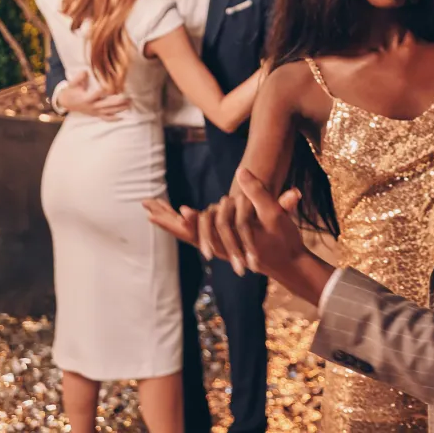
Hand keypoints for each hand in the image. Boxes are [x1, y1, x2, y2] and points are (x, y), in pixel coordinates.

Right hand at [59, 71, 130, 119]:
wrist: (66, 103)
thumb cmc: (71, 91)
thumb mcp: (72, 84)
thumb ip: (78, 78)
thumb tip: (85, 71)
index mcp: (86, 98)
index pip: (97, 94)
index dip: (105, 91)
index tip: (114, 87)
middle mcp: (92, 106)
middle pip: (107, 104)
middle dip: (118, 101)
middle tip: (128, 97)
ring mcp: (95, 111)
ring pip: (109, 111)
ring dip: (120, 108)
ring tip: (130, 104)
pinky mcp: (96, 114)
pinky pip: (106, 118)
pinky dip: (114, 118)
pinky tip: (122, 117)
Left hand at [143, 173, 305, 277]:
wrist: (286, 262)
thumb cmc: (282, 239)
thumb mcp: (275, 215)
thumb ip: (258, 193)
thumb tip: (243, 171)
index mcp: (233, 240)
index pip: (208, 229)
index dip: (194, 221)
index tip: (181, 211)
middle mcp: (220, 246)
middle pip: (188, 234)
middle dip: (168, 220)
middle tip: (148, 209)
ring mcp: (218, 246)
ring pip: (187, 234)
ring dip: (168, 221)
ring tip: (149, 208)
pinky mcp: (218, 244)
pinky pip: (193, 235)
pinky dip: (179, 225)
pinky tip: (170, 215)